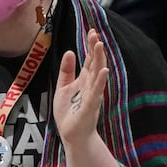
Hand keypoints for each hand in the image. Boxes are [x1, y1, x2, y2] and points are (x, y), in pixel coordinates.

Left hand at [54, 29, 109, 143]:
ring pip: (97, 74)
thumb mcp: (63, 88)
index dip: (90, 46)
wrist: (72, 135)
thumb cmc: (69, 113)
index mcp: (84, 80)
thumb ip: (67, 71)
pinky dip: (100, 81)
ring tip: (100, 45)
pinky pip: (96, 91)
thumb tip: (70, 51)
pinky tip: (103, 71)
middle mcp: (90, 85)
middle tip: (95, 33)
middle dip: (94, 49)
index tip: (91, 31)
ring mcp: (92, 94)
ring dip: (99, 60)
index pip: (89, 60)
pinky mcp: (91, 105)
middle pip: (94, 63)